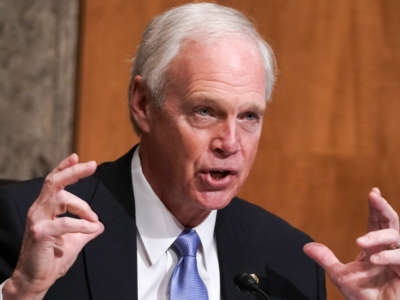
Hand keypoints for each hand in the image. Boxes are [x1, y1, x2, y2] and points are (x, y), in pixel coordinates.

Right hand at [3, 154, 103, 299]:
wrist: (36, 280)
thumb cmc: (52, 259)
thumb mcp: (74, 241)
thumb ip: (86, 231)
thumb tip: (99, 225)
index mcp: (45, 208)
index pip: (53, 182)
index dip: (64, 168)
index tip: (77, 157)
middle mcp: (39, 210)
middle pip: (54, 182)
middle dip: (73, 171)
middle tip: (92, 165)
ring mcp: (37, 220)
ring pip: (60, 198)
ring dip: (83, 206)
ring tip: (94, 219)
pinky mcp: (39, 233)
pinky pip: (65, 223)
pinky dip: (82, 225)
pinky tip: (92, 228)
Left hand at [304, 188, 399, 299]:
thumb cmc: (365, 296)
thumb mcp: (340, 276)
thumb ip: (325, 259)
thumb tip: (306, 246)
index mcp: (375, 248)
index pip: (376, 222)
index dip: (376, 207)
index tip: (373, 192)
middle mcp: (388, 250)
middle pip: (390, 223)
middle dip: (383, 208)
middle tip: (374, 196)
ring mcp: (398, 260)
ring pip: (396, 236)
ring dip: (378, 236)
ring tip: (360, 242)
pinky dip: (388, 256)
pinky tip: (374, 258)